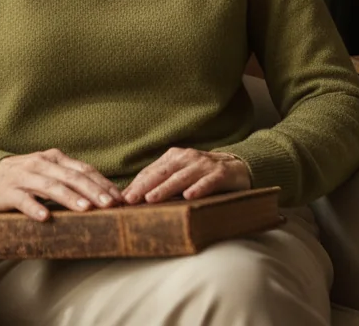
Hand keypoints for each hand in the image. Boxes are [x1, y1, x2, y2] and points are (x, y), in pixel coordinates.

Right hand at [0, 148, 123, 220]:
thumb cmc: (25, 176)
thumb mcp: (48, 171)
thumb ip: (69, 178)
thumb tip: (102, 194)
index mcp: (54, 158)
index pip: (83, 169)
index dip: (103, 183)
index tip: (120, 198)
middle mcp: (41, 164)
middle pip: (71, 177)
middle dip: (92, 191)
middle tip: (110, 205)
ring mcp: (25, 177)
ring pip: (50, 187)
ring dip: (70, 198)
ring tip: (85, 209)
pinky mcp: (9, 192)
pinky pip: (23, 200)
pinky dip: (34, 208)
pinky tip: (45, 217)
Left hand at [120, 147, 251, 204]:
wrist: (237, 167)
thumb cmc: (202, 175)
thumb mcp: (181, 176)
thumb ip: (160, 184)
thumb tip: (133, 197)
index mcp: (173, 157)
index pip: (151, 172)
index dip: (136, 184)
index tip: (121, 198)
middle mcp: (187, 158)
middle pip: (162, 173)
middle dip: (144, 186)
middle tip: (129, 199)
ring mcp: (204, 165)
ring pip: (181, 177)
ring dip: (166, 188)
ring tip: (151, 199)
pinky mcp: (221, 174)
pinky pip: (208, 181)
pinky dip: (198, 188)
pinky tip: (189, 196)